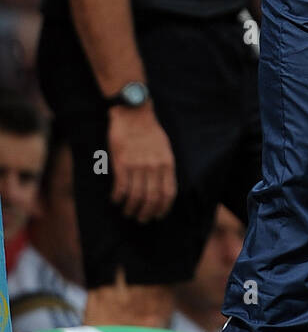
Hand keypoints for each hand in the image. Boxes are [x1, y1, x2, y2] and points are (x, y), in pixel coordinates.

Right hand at [108, 105, 177, 223]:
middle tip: (141, 219)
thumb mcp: (164, 148)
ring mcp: (138, 165)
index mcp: (167, 163)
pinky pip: (121, 187)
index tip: (158, 216)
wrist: (133, 112)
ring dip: (131, 208)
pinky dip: (118, 197)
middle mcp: (154, 166)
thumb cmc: (149, 131)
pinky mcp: (122, 162)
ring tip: (128, 212)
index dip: (163, 209)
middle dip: (146, 213)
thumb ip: (164, 167)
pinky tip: (116, 199)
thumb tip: (163, 189)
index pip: (168, 193)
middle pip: (152, 199)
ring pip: (136, 196)